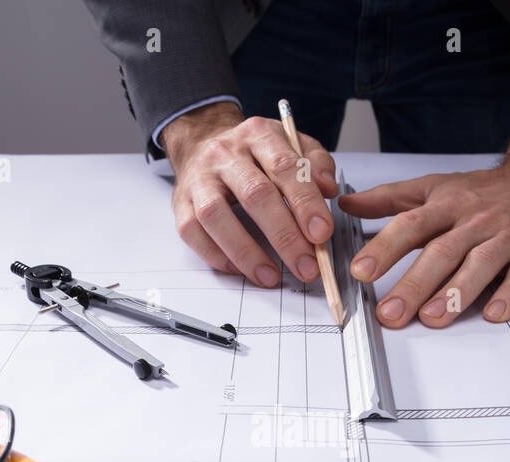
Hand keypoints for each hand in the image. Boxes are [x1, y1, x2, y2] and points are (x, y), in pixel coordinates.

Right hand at [162, 101, 338, 287]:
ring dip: (246, 252)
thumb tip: (328, 190)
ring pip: (216, 216)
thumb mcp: (291, 145)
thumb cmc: (254, 154)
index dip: (305, 203)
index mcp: (258, 135)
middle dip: (284, 236)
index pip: (285, 167)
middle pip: (254, 195)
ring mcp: (199, 179)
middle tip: (306, 266)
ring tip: (271, 276)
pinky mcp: (180, 203)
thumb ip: (315, 164)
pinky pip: (192, 232)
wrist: (203, 143)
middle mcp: (225, 154)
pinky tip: (240, 269)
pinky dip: (216, 255)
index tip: (322, 233)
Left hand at [337, 129, 509, 327]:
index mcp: (447, 205)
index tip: (361, 270)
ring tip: (433, 318)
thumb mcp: (437, 187)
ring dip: (456, 293)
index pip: (411, 225)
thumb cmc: (486, 192)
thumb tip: (348, 204)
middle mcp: (476, 221)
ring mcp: (508, 237)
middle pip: (441, 252)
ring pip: (479, 265)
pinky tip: (494, 314)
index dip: (385, 248)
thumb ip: (391, 199)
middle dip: (414, 284)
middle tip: (390, 313)